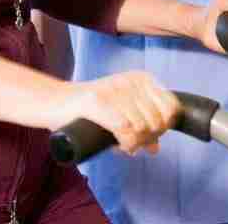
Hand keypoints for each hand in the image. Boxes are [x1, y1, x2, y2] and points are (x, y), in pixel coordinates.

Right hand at [47, 72, 180, 155]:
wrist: (56, 103)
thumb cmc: (90, 111)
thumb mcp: (123, 113)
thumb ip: (141, 127)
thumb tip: (156, 148)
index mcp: (142, 79)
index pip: (171, 107)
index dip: (164, 127)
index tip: (150, 136)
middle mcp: (131, 81)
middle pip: (157, 121)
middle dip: (147, 139)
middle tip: (132, 144)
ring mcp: (114, 90)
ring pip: (141, 128)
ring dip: (134, 144)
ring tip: (122, 144)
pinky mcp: (96, 101)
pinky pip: (124, 129)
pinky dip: (124, 143)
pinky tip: (117, 145)